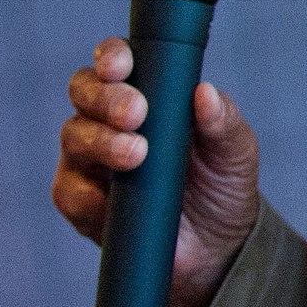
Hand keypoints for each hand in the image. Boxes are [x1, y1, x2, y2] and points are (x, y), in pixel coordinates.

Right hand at [51, 37, 261, 306]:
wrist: (217, 249)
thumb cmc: (223, 185)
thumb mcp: (236, 152)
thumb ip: (224, 121)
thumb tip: (205, 93)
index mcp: (145, 94)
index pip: (117, 62)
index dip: (112, 56)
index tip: (123, 66)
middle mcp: (108, 120)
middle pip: (85, 92)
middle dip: (106, 98)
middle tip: (136, 114)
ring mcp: (90, 160)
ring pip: (74, 136)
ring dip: (101, 141)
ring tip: (136, 154)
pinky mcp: (81, 202)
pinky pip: (69, 192)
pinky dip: (87, 193)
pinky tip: (107, 198)